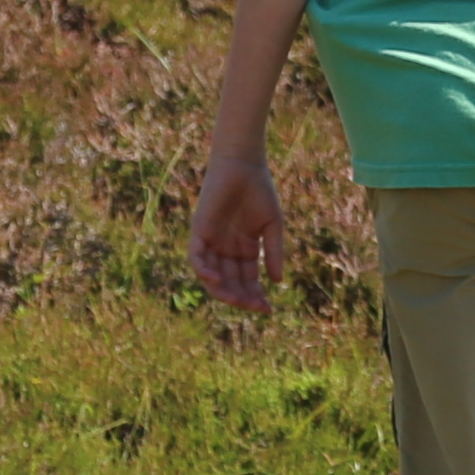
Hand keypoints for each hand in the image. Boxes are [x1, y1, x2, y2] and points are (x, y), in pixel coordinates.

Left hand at [189, 148, 281, 310]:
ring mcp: (211, 241)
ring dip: (223, 290)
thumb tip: (277, 282)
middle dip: (241, 297)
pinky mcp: (198, 231)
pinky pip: (196, 257)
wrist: (243, 165)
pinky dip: (204, 270)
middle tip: (254, 306)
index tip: (268, 309)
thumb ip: (273, 253)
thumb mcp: (272, 226)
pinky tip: (217, 279)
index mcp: (244, 248)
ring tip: (237, 300)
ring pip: (212, 276)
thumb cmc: (260, 191)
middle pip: (230, 282)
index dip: (256, 295)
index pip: (248, 279)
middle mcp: (226, 249)